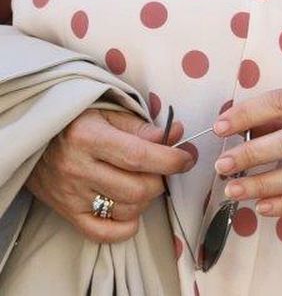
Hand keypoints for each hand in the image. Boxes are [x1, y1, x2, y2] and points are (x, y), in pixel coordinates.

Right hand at [25, 109, 194, 242]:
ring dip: (145, 201)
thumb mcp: (107, 113)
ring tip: (142, 184)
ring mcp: (71, 195)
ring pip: (125, 210)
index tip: (186, 158)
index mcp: (89, 138)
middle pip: (137, 189)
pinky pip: (101, 233)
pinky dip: (124, 228)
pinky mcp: (66, 213)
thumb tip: (176, 135)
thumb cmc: (76, 121)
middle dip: (160, 181)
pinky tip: (131, 211)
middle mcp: (78, 169)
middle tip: (160, 170)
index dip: (170, 160)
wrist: (30, 138)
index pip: (139, 156)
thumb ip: (142, 127)